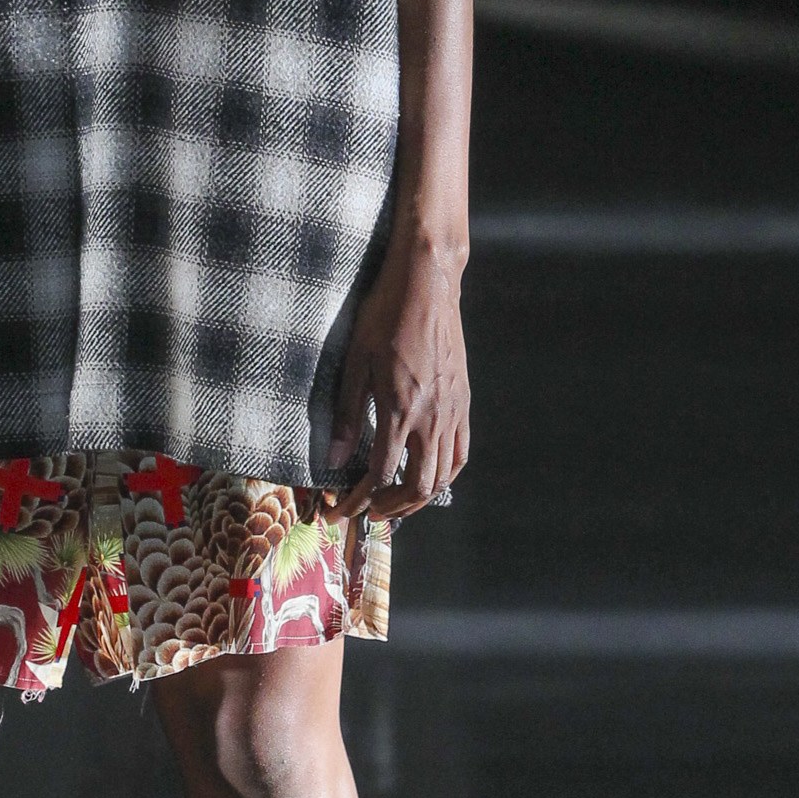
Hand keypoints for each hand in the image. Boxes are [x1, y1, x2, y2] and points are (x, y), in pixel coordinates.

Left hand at [327, 244, 469, 521]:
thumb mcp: (353, 362)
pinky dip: (444, 473)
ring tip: (394, 502)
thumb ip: (345, 414)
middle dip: (390, 508)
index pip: (380, 474)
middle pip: (417, 485)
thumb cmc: (384, 316)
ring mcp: (453, 411)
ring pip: (443, 474)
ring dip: (418, 497)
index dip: (357, 500)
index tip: (339, 510)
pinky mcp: (464, 401)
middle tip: (365, 512)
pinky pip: (460, 451)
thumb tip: (334, 458)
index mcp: (400, 409)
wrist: (427, 285)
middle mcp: (431, 417)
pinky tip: (427, 474)